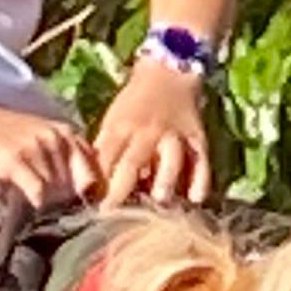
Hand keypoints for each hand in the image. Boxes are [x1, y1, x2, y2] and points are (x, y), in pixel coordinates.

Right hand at [0, 103, 100, 208]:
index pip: (93, 170)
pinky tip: (28, 207)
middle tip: (55, 215)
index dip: (89, 193)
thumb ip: (57, 159)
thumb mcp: (36, 138)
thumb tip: (77, 194)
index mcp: (64, 133)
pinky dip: (36, 203)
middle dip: (66, 202)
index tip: (82, 208)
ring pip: (57, 190)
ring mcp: (37, 148)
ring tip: (39, 212)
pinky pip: (37, 191)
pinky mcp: (16, 160)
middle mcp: (56, 138)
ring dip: (49, 205)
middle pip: (75, 185)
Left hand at [93, 60, 211, 205]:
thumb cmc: (134, 103)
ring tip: (160, 203)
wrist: (168, 72)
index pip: (107, 158)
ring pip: (171, 160)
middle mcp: (147, 132)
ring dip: (165, 182)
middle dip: (123, 190)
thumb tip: (89, 183)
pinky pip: (201, 161)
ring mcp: (174, 135)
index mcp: (121, 127)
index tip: (94, 210)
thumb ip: (104, 149)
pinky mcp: (197, 137)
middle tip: (117, 217)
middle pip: (133, 162)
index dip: (99, 184)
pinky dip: (200, 180)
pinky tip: (195, 199)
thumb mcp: (113, 120)